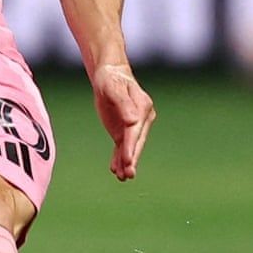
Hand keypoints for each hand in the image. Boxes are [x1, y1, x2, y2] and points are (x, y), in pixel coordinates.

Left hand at [91, 64, 155, 180]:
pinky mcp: (123, 130)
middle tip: (128, 174)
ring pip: (130, 147)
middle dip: (132, 158)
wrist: (109, 76)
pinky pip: (122, 146)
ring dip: (126, 162)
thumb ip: (123, 104)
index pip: (135, 130)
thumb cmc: (111, 79)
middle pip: (136, 141)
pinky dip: (120, 158)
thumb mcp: (113, 88)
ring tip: (123, 177)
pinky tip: (116, 170)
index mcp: (142, 107)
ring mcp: (133, 126)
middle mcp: (141, 118)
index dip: (132, 146)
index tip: (129, 160)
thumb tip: (133, 120)